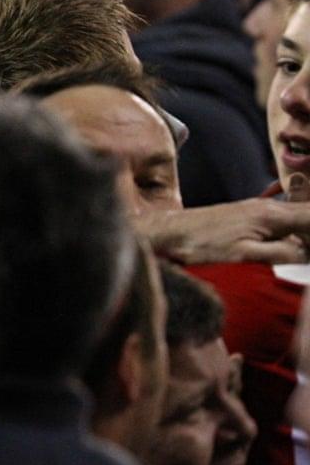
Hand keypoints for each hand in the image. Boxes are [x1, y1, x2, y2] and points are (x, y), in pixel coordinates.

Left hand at [138, 197, 309, 265]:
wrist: (168, 232)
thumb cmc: (201, 244)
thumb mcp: (245, 254)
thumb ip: (282, 253)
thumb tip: (309, 253)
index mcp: (272, 215)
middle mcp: (268, 207)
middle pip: (308, 215)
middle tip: (305, 256)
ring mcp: (257, 210)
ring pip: (296, 219)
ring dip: (303, 235)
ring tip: (300, 254)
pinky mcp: (248, 217)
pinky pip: (281, 223)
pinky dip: (291, 235)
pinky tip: (288, 249)